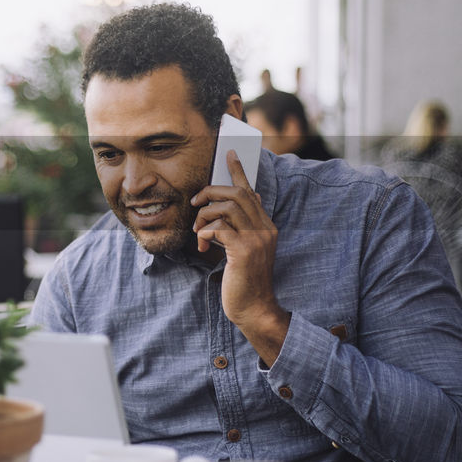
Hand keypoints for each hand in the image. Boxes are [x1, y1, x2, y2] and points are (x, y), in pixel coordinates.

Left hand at [190, 150, 289, 362]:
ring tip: (197, 231)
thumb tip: (247, 203)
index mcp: (266, 226)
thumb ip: (243, 228)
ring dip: (204, 215)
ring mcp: (256, 239)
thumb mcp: (245, 250)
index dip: (238, 171)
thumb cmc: (244, 280)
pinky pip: (218, 228)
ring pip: (226, 208)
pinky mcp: (243, 250)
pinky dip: (205, 233)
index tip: (230, 153)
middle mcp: (264, 229)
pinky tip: (203, 246)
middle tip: (195, 202)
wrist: (254, 308)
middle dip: (211, 193)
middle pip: (236, 194)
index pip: (251, 191)